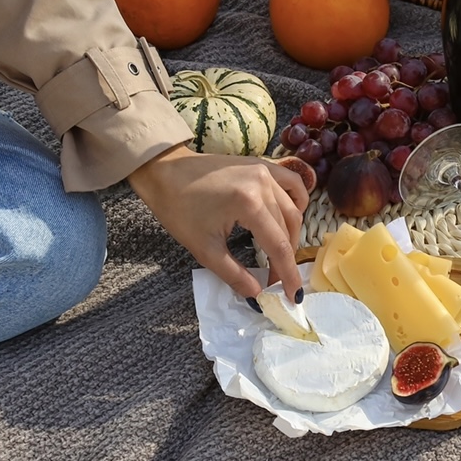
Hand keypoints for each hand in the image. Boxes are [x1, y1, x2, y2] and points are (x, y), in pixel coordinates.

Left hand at [127, 144, 309, 301]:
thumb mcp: (204, 249)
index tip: (293, 296)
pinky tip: (290, 216)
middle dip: (286, 258)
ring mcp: (265, 170)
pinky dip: (297, 201)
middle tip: (278, 279)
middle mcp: (263, 184)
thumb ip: (234, 275)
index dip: (288, 274)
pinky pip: (292, 183)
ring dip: (291, 234)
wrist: (164, 172)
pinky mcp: (262, 164)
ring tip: (280, 254)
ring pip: (293, 208)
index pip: (279, 246)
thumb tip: (257, 295)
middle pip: (289, 228)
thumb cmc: (178, 209)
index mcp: (249, 204)